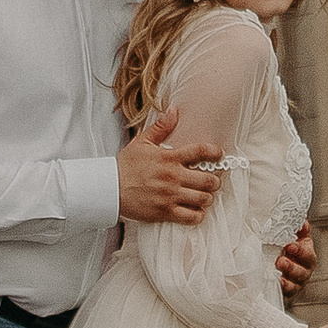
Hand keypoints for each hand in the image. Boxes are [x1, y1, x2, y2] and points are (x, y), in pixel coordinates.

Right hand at [117, 101, 221, 227]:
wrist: (109, 189)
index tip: (219, 154)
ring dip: (207, 197)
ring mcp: (170, 196)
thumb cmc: (126, 166)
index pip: (200, 151)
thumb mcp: (141, 142)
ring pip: (203, 199)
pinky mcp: (165, 212)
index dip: (215, 152)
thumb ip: (161, 127)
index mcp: (169, 158)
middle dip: (215, 181)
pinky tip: (196, 210)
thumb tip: (174, 110)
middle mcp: (172, 177)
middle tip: (212, 180)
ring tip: (204, 195)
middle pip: (208, 180)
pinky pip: (191, 217)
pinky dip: (198, 214)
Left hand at [274, 222, 316, 300]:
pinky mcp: (286, 293)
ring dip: (286, 279)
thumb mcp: (290, 237)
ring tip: (276, 272)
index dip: (301, 251)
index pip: (308, 255)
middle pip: (303, 272)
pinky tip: (277, 284)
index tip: (290, 246)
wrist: (269, 265)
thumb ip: (298, 229)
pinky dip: (282, 289)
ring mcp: (295, 284)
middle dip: (292, 267)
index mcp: (306, 256)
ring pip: (295, 284)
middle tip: (280, 261)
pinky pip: (286, 294)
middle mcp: (303, 271)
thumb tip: (302, 222)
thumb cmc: (282, 248)